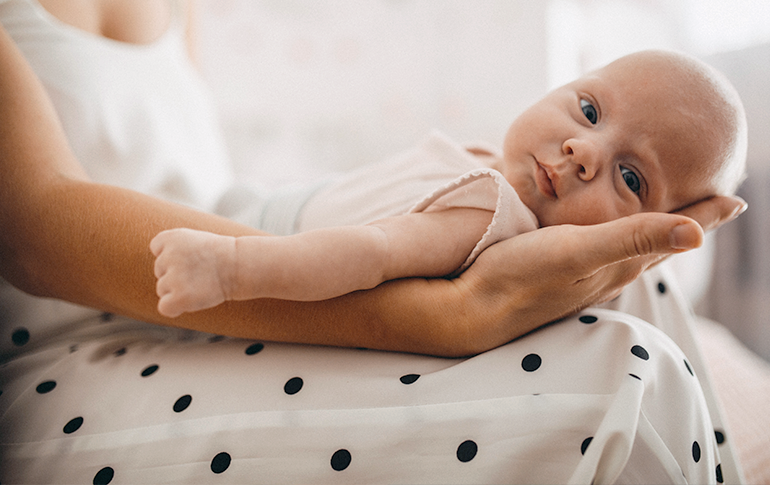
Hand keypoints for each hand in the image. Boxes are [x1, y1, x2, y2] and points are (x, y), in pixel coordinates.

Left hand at [150, 228, 236, 317]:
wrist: (239, 265)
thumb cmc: (219, 254)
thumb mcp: (191, 239)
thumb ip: (170, 247)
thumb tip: (155, 269)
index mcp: (169, 238)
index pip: (157, 249)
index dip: (173, 256)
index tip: (192, 256)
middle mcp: (167, 256)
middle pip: (160, 271)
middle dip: (176, 274)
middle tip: (200, 271)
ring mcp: (173, 277)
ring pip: (162, 289)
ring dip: (178, 290)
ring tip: (200, 283)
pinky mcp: (179, 297)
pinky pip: (164, 307)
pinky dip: (175, 307)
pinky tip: (192, 299)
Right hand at [453, 195, 745, 351]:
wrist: (473, 307)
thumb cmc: (522, 275)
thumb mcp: (578, 251)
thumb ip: (632, 238)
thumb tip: (697, 234)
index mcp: (621, 263)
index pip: (676, 234)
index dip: (706, 215)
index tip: (737, 198)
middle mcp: (608, 271)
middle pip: (659, 241)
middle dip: (686, 220)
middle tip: (708, 198)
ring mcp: (584, 275)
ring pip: (631, 246)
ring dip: (652, 226)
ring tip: (664, 208)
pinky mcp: (560, 273)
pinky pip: (602, 248)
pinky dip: (616, 231)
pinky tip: (603, 227)